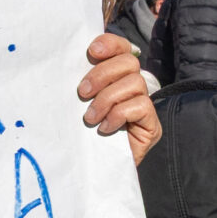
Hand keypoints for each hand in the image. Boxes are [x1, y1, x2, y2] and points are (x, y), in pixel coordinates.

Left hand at [77, 33, 160, 166]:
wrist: (95, 173)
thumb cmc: (82, 136)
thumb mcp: (78, 105)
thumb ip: (80, 83)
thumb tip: (64, 61)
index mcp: (116, 78)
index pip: (122, 48)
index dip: (110, 44)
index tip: (91, 51)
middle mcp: (133, 87)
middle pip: (128, 61)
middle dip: (102, 74)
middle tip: (82, 93)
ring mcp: (145, 106)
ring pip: (134, 82)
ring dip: (107, 99)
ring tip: (90, 118)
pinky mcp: (152, 125)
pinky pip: (140, 106)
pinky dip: (118, 115)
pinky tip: (105, 129)